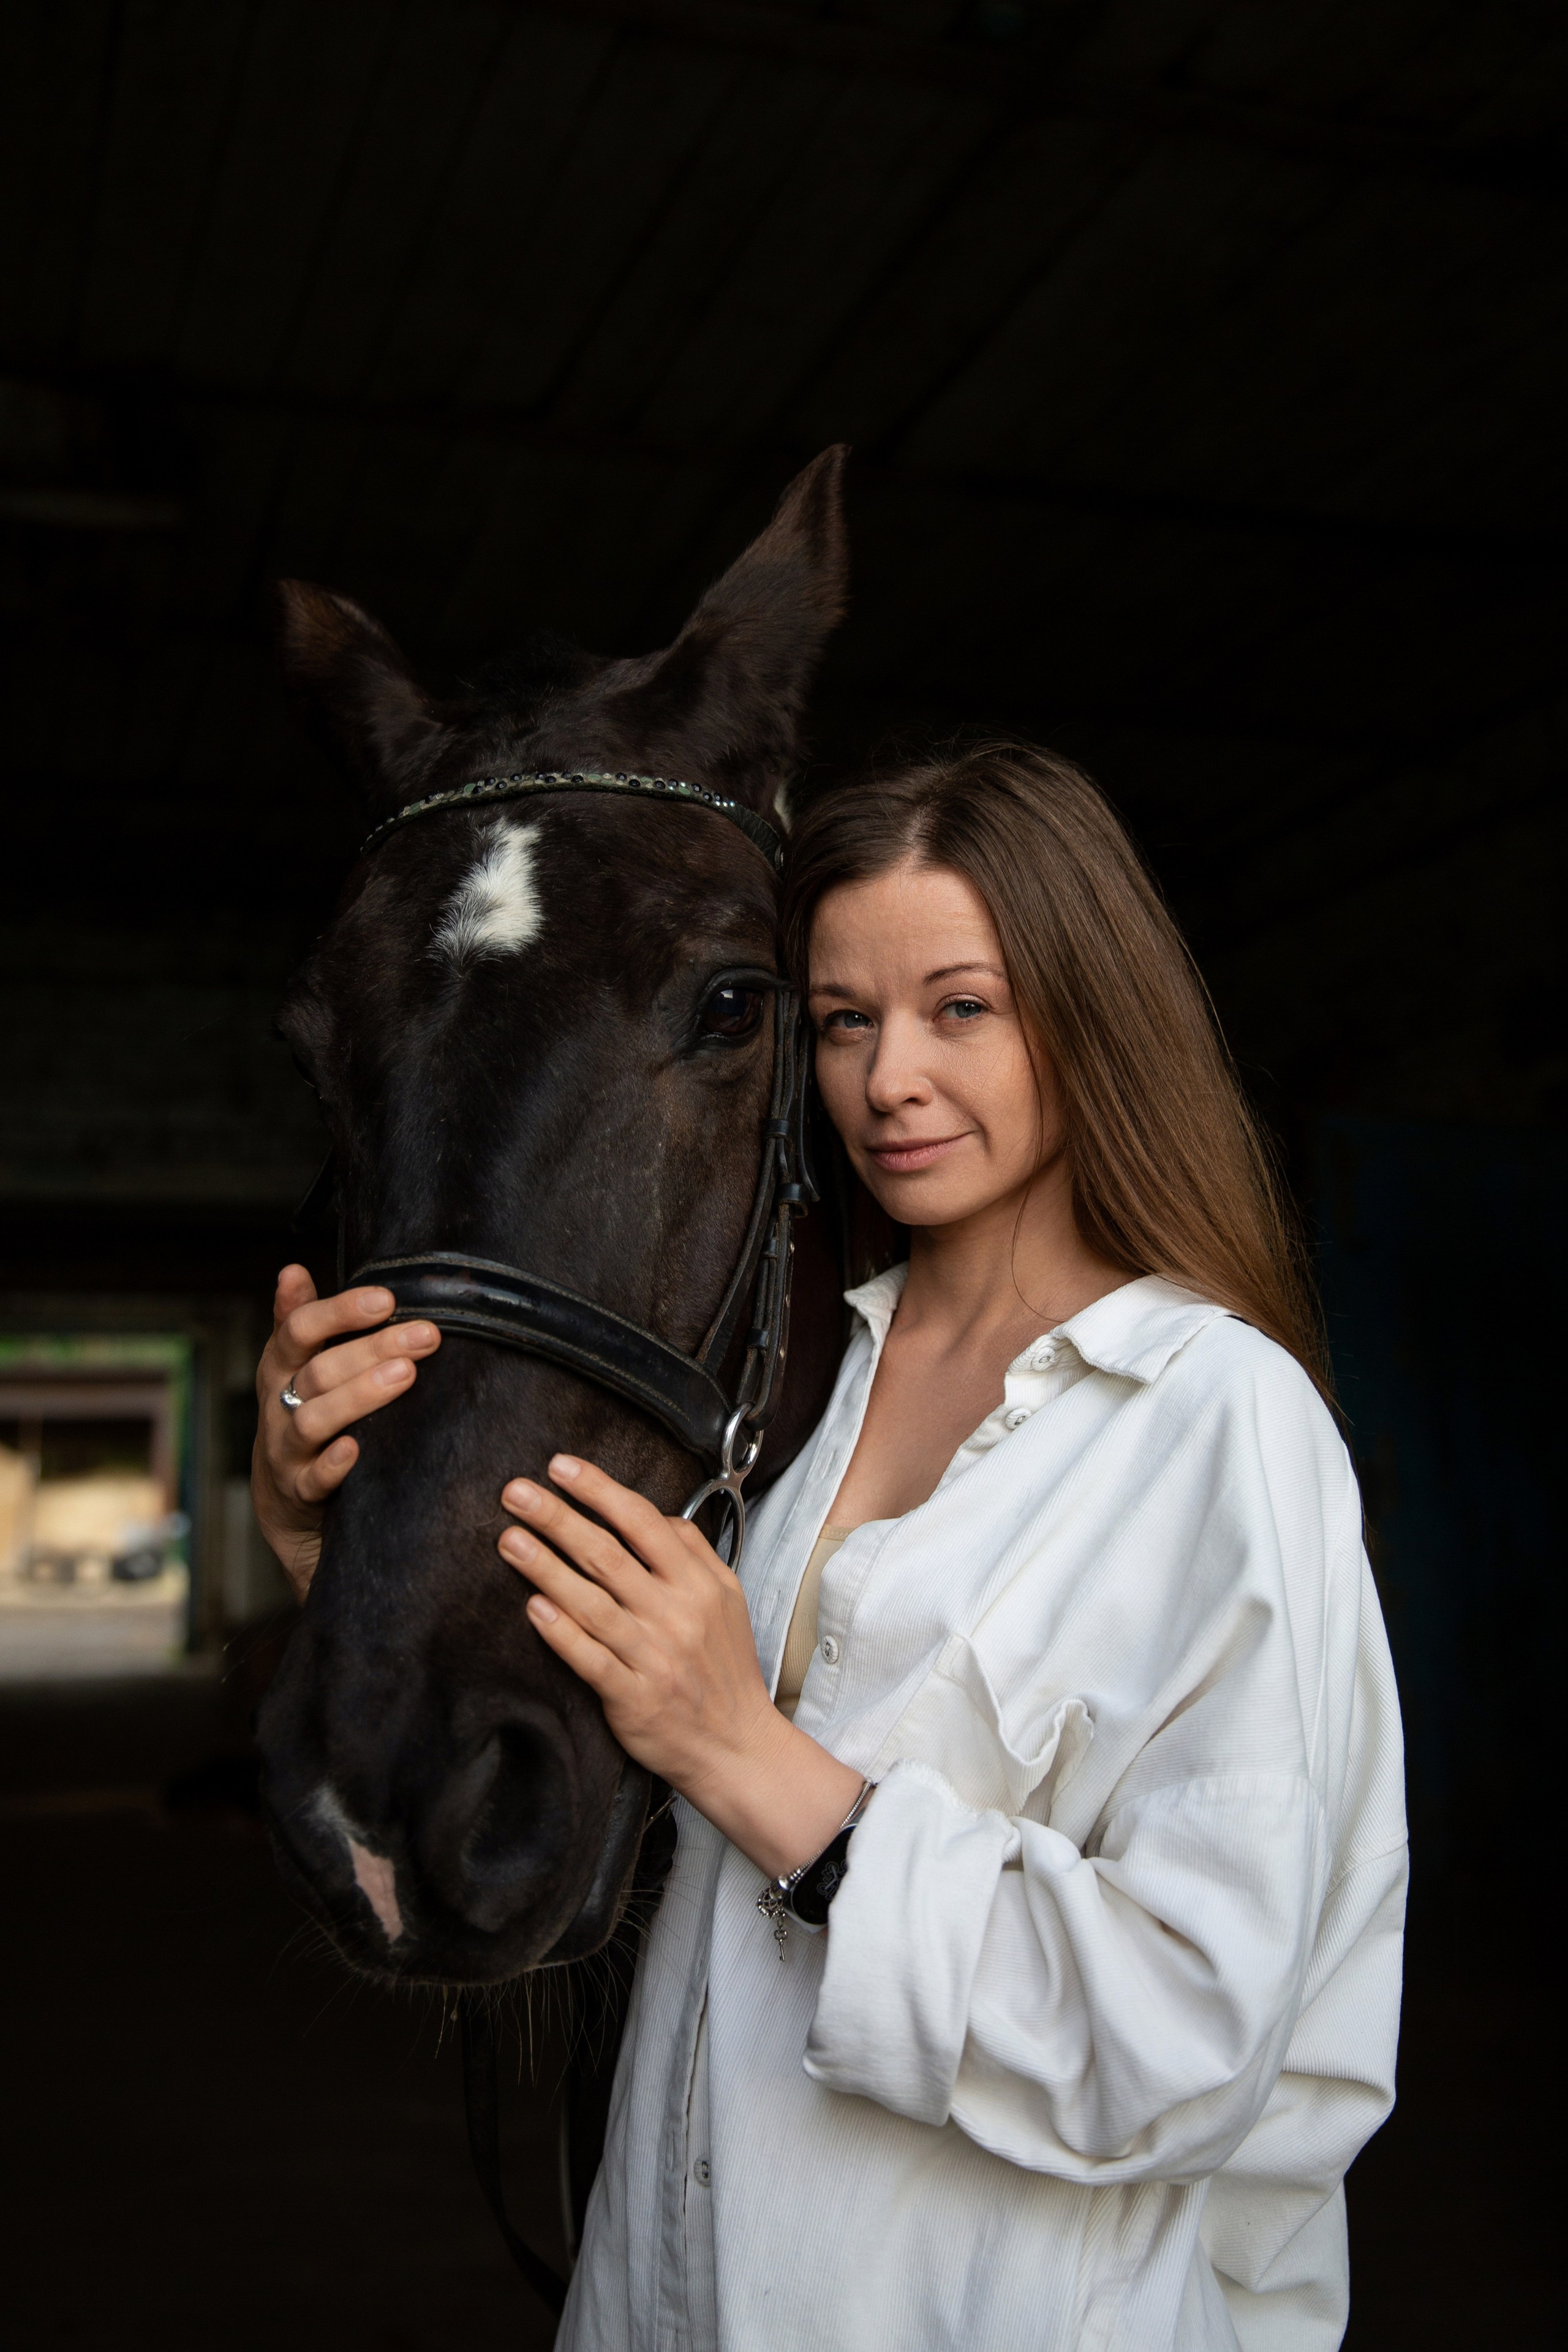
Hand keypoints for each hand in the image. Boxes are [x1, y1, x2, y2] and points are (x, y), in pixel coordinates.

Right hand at [252, 1264, 440, 1599]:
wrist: (284, 1500)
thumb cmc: (306, 1414)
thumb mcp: (296, 1367)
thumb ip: (299, 1321)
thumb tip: (291, 1269)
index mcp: (280, 1366)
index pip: (299, 1330)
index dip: (340, 1312)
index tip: (386, 1298)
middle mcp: (278, 1404)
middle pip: (319, 1371)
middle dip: (373, 1349)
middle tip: (425, 1335)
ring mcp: (286, 1449)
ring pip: (314, 1419)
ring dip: (359, 1396)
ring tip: (405, 1375)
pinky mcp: (299, 1491)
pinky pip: (313, 1479)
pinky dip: (333, 1465)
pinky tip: (356, 1450)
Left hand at [499, 1457, 863, 1879]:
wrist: (737, 1747)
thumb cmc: (725, 1669)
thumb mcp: (728, 1599)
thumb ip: (693, 1553)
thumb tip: (654, 1514)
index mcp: (698, 1585)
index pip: (643, 1522)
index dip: (599, 1491)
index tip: (560, 1467)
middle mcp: (676, 1615)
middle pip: (608, 1555)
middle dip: (558, 1518)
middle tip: (516, 1492)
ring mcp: (653, 1657)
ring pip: (592, 1603)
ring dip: (546, 1568)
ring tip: (509, 1540)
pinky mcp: (632, 1697)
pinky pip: (591, 1660)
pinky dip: (562, 1633)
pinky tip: (533, 1608)